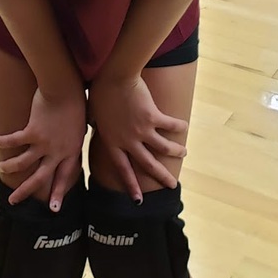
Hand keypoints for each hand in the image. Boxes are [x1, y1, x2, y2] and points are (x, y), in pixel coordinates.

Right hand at [0, 89, 86, 209]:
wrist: (65, 88)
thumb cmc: (76, 101)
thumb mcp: (82, 123)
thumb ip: (77, 133)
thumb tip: (80, 131)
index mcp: (71, 150)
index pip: (64, 176)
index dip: (58, 192)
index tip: (53, 209)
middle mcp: (57, 152)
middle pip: (40, 178)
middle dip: (26, 191)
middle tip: (14, 201)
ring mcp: (44, 144)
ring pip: (23, 163)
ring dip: (10, 167)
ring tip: (1, 168)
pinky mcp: (32, 132)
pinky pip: (15, 142)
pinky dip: (5, 142)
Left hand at [87, 75, 186, 200]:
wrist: (115, 77)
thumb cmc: (100, 91)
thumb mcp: (93, 113)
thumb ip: (96, 124)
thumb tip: (92, 125)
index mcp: (112, 142)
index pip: (122, 169)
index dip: (131, 184)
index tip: (139, 200)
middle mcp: (128, 141)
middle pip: (147, 164)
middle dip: (161, 176)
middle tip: (171, 185)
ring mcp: (141, 131)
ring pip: (163, 148)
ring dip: (175, 151)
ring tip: (184, 152)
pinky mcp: (152, 118)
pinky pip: (170, 126)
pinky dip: (178, 126)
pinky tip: (185, 127)